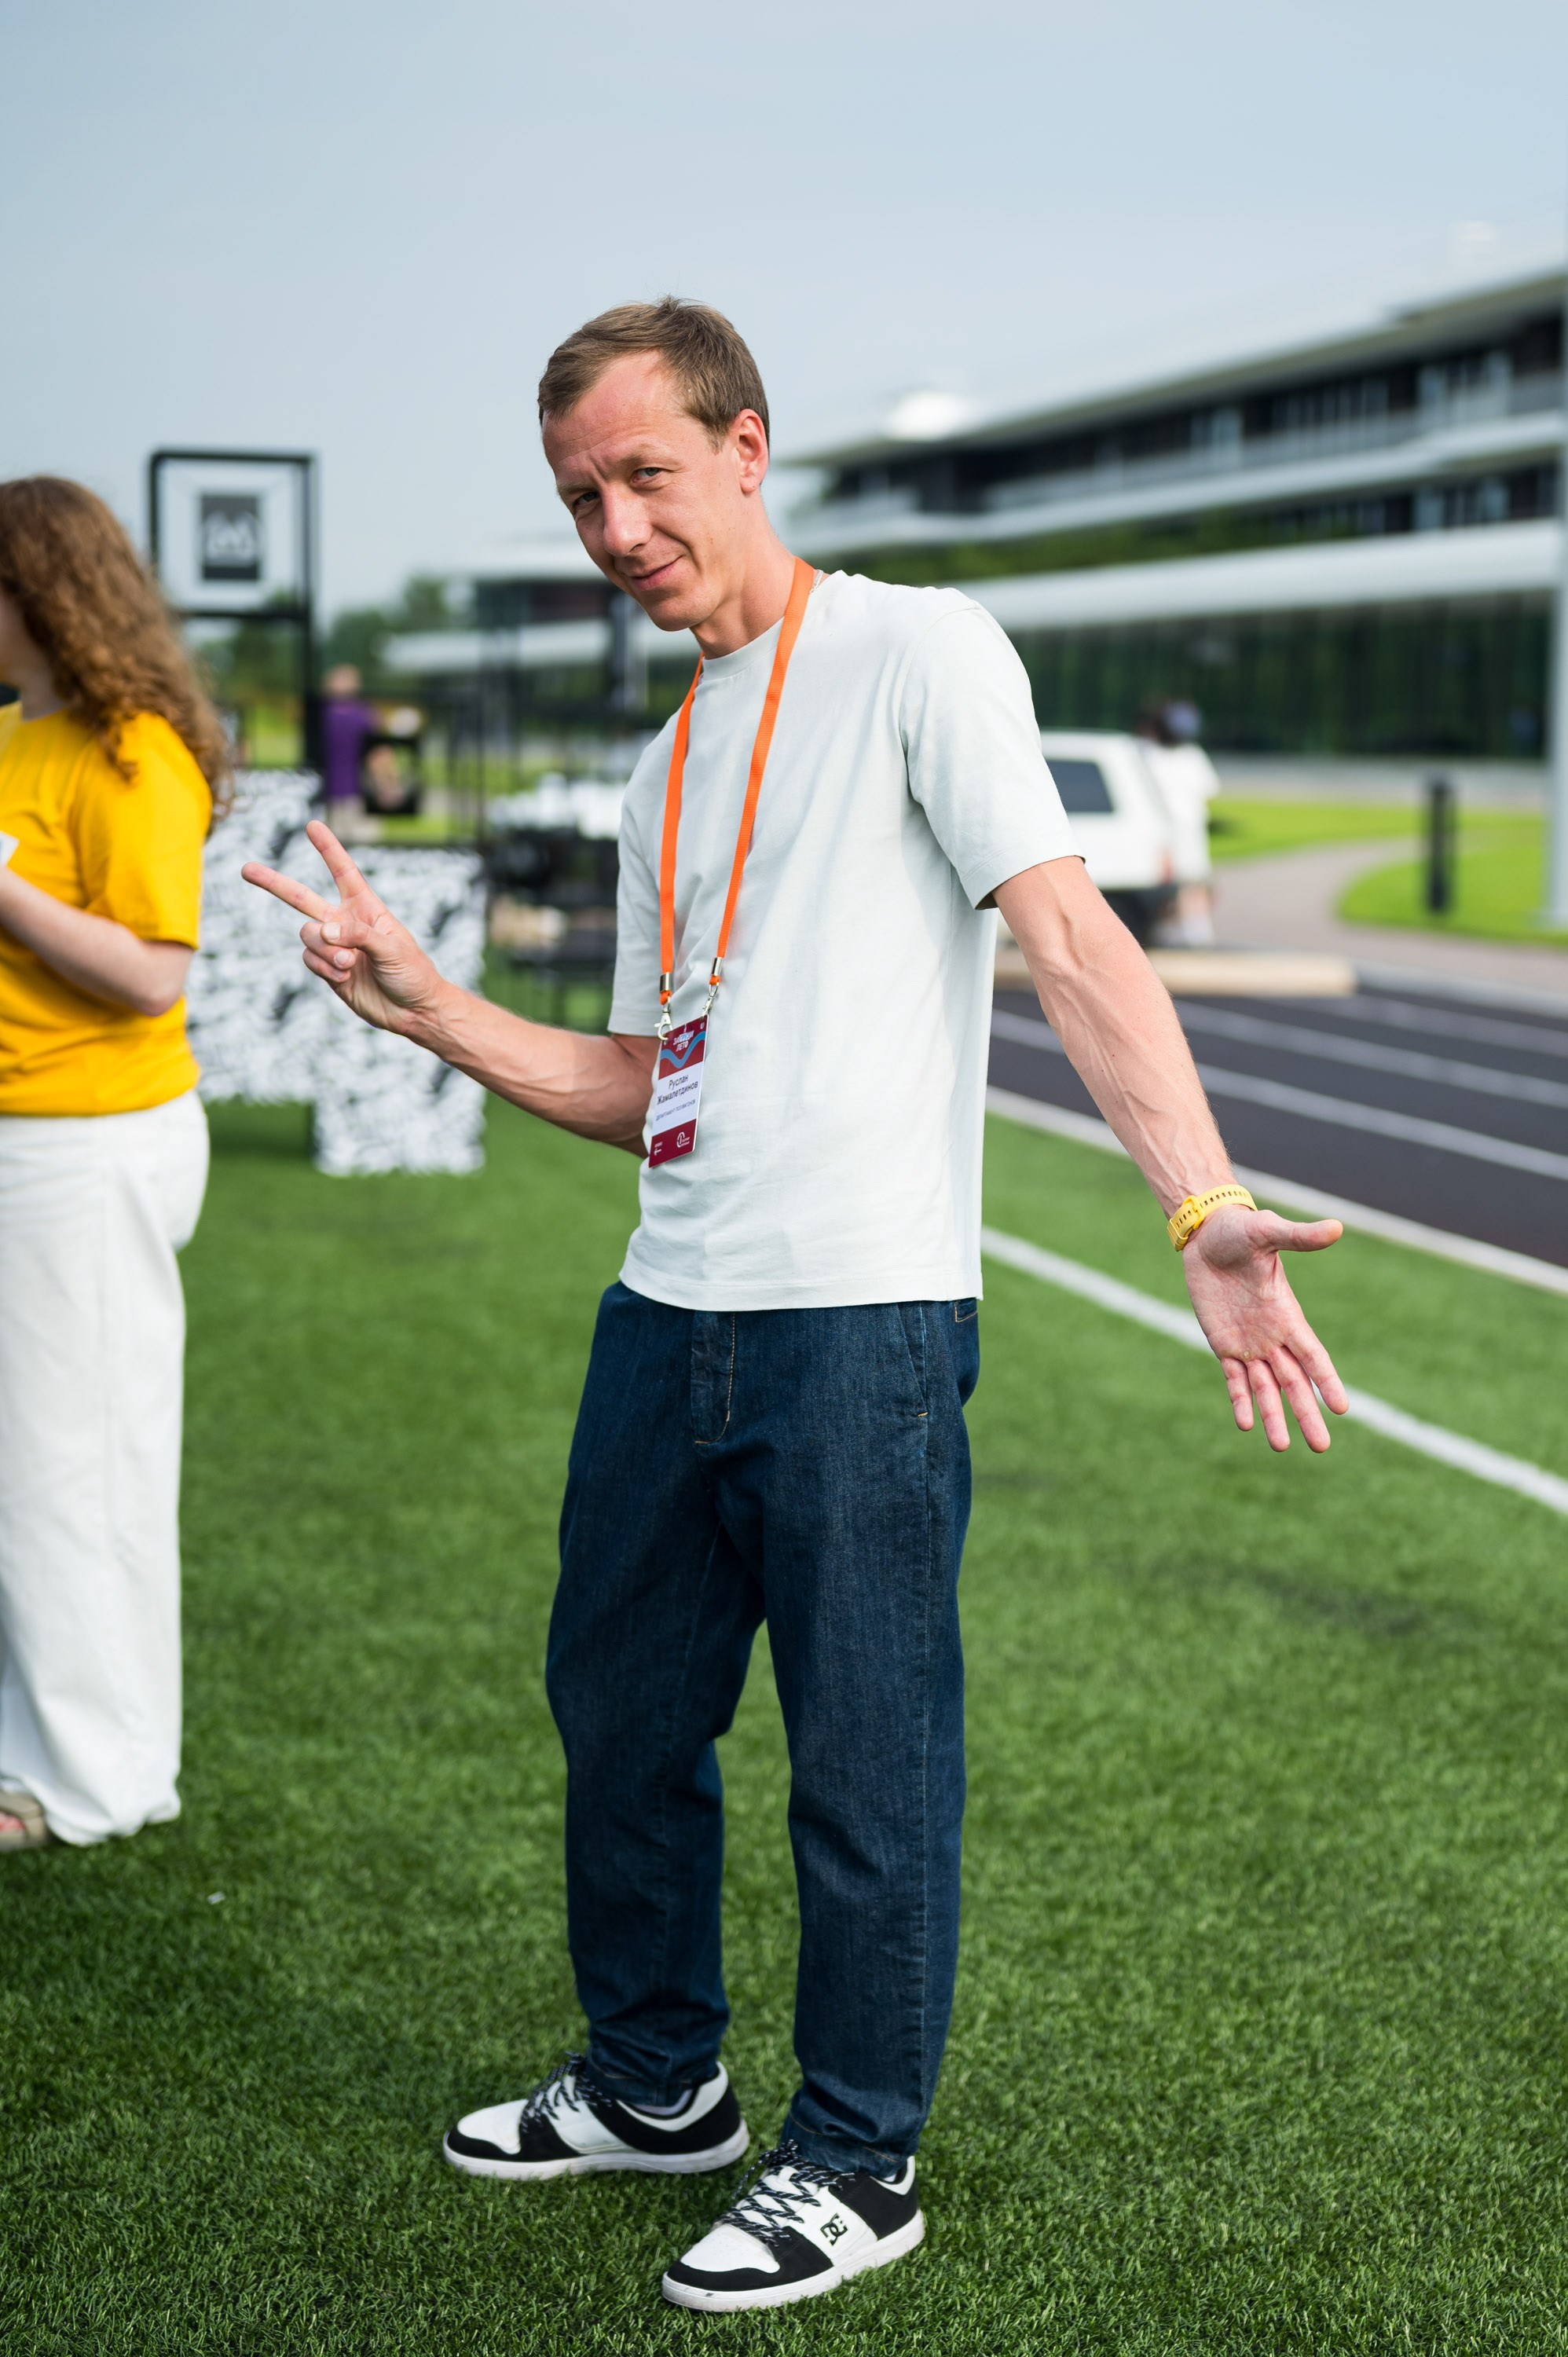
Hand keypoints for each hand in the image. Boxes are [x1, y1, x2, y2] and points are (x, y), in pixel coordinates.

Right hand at [241, 820, 443, 1036]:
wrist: (412, 1011)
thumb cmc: (413, 973)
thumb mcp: (393, 948)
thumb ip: (358, 935)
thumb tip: (324, 930)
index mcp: (366, 908)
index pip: (343, 872)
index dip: (328, 849)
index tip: (312, 825)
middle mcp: (345, 923)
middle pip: (301, 898)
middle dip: (274, 883)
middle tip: (246, 868)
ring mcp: (334, 947)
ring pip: (307, 935)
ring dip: (325, 950)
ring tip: (350, 965)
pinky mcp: (327, 970)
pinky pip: (309, 960)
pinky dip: (324, 969)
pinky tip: (345, 978)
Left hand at [1181, 1203, 1347, 1452]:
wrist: (1207, 1234)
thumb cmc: (1239, 1230)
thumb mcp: (1267, 1231)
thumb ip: (1299, 1236)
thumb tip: (1336, 1227)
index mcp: (1287, 1315)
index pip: (1312, 1356)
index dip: (1326, 1381)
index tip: (1341, 1409)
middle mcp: (1272, 1336)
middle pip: (1294, 1383)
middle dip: (1307, 1414)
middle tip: (1322, 1448)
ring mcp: (1248, 1343)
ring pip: (1265, 1389)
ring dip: (1274, 1417)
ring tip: (1283, 1447)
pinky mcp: (1223, 1344)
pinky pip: (1233, 1379)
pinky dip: (1240, 1401)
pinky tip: (1246, 1425)